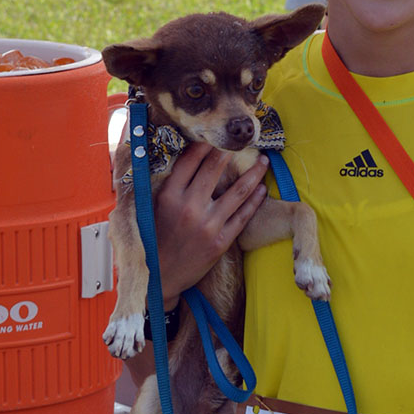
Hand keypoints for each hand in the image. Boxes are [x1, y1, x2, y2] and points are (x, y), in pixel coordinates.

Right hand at [153, 143, 267, 309]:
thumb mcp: (149, 210)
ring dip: (254, 173)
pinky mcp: (221, 241)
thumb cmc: (153, 241)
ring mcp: (208, 225)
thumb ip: (160, 185)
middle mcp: (189, 207)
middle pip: (215, 169)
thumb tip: (167, 156)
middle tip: (243, 140)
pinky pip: (244, 215)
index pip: (190, 160)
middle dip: (231, 151)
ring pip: (238, 191)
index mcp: (169, 196)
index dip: (205, 144)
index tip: (215, 135)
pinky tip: (262, 188)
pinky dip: (255, 200)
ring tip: (264, 161)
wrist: (159, 278)